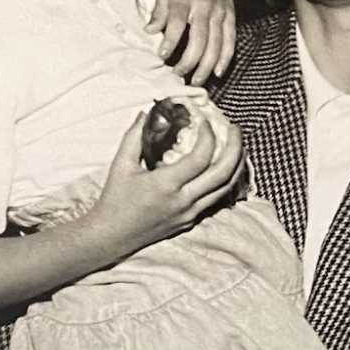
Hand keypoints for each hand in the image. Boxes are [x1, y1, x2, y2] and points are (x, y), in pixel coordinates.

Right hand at [93, 113, 244, 254]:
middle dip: (235, 147)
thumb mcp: (120, 164)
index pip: (200, 158)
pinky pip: (216, 199)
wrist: (111, 237)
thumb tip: (147, 112)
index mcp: (166, 185)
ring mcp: (189, 214)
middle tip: (235, 128)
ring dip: (237, 164)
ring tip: (238, 144)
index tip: (204, 120)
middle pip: (223, 173)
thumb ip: (135, 135)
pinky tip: (225, 166)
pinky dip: (226, 180)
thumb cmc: (114, 199)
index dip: (208, 135)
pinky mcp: (190, 221)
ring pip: (226, 188)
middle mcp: (183, 201)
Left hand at [145, 0, 234, 83]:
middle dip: (189, 61)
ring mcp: (220, 11)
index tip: (162, 56)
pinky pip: (230, 40)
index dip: (170, 41)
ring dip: (206, 66)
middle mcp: (204, 5)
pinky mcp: (231, 16)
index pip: (177, 22)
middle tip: (178, 74)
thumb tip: (150, 32)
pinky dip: (225, 58)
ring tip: (196, 80)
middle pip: (199, 38)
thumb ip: (159, 13)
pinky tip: (217, 71)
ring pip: (216, 44)